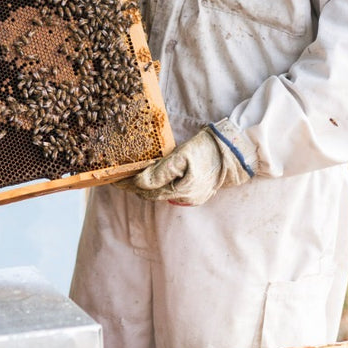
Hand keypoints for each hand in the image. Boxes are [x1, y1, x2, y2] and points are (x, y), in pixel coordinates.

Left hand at [125, 120, 253, 205]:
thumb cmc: (206, 148)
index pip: (147, 190)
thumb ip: (161, 171)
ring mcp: (191, 199)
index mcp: (181, 189)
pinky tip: (152, 182)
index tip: (115, 180)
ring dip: (145, 189)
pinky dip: (159, 188)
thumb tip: (141, 182)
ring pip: (161, 195)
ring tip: (131, 180)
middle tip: (119, 179)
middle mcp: (185, 198)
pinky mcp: (196, 196)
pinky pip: (171, 194)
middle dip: (134, 187)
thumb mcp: (182, 155)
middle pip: (152, 195)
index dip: (129, 184)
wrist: (232, 152)